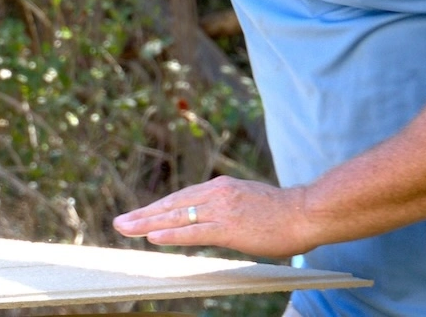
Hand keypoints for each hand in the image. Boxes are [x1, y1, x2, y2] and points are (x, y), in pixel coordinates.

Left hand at [112, 175, 317, 258]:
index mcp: (221, 187)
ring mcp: (221, 209)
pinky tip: (152, 237)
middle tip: (119, 222)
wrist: (306, 212)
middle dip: (143, 214)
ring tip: (125, 228)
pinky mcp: (228, 227)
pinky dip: (171, 235)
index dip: (158, 208)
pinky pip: (193, 232)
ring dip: (147, 223)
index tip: (139, 215)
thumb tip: (214, 218)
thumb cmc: (283, 212)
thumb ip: (228, 207)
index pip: (181, 198)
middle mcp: (216, 193)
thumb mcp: (249, 201)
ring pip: (176, 216)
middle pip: (172, 205)